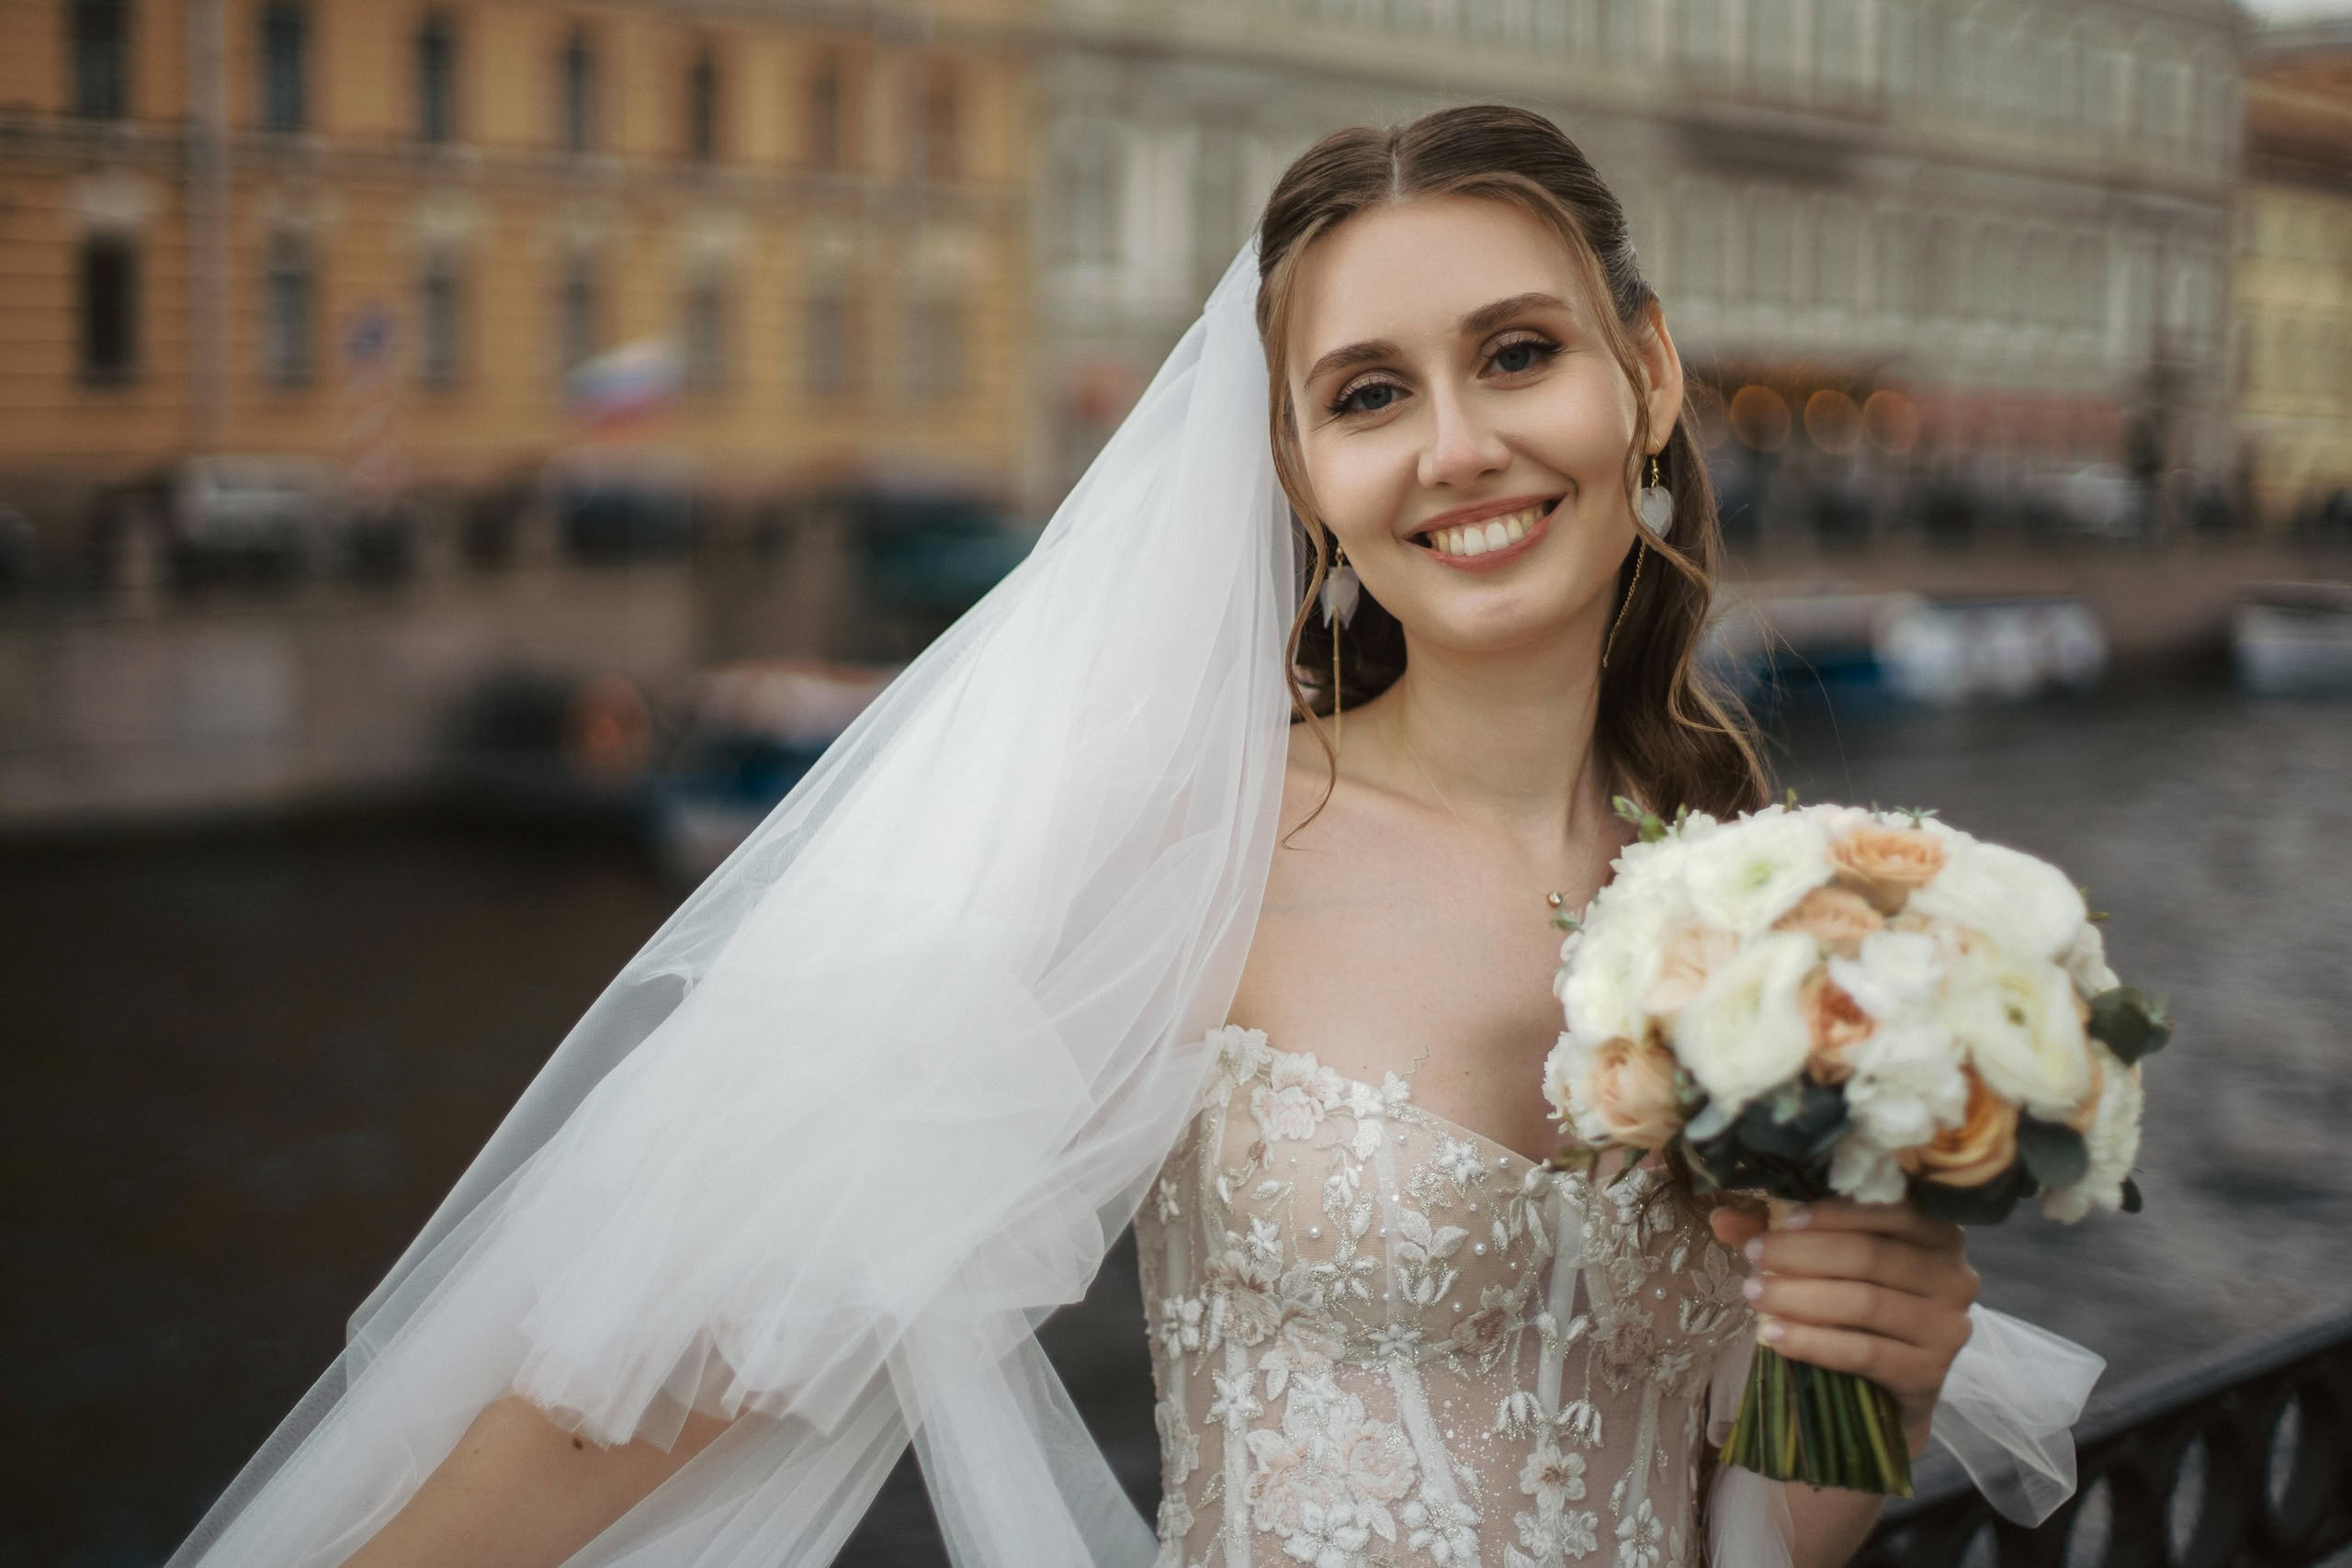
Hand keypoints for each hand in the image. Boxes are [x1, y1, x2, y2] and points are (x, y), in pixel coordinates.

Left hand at [1708, 1198, 1977, 1458]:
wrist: (1887, 1387)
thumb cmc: (1857, 1302)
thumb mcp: (1826, 1259)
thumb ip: (1780, 1231)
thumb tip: (1722, 1218)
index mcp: (1937, 1231)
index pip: (1888, 1210)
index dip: (1832, 1213)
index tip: (1783, 1220)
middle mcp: (1955, 1275)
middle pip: (1870, 1256)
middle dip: (1803, 1255)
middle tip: (1753, 1257)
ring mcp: (1948, 1326)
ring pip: (1865, 1303)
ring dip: (1800, 1297)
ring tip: (1753, 1294)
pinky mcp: (1931, 1372)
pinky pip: (1865, 1352)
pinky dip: (1813, 1342)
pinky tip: (1773, 1336)